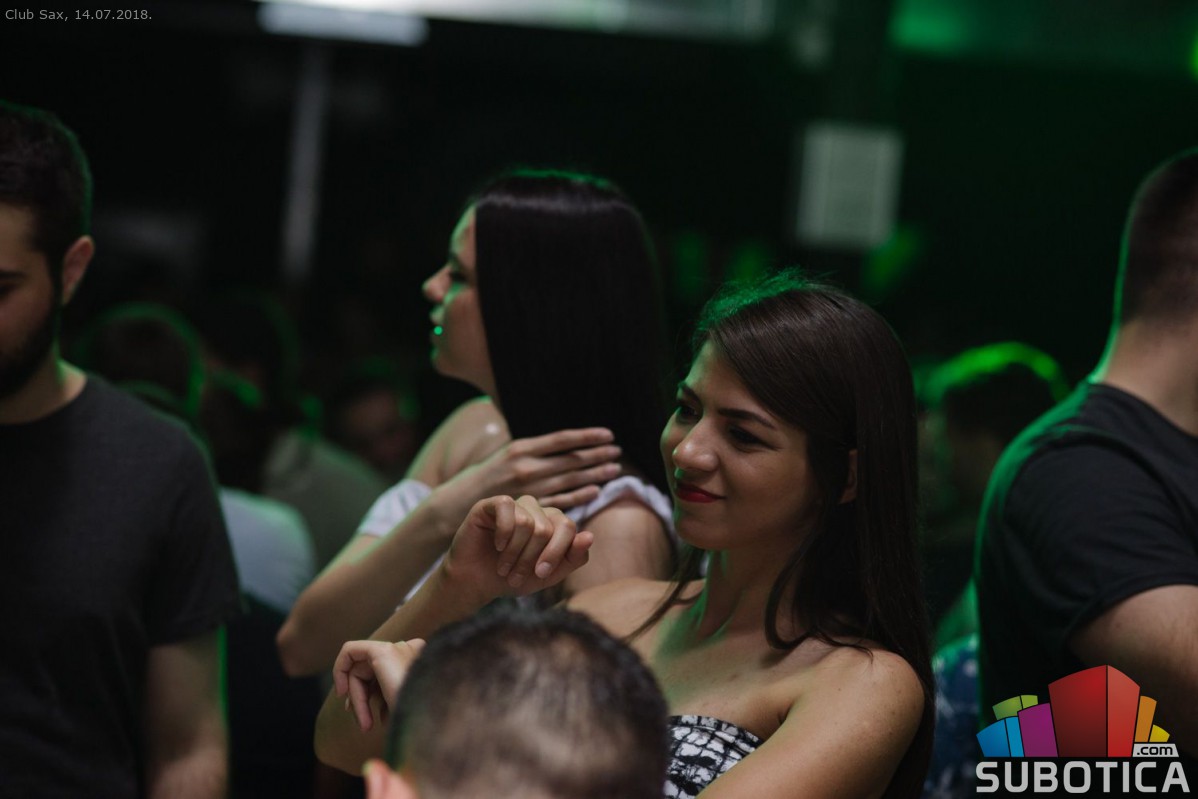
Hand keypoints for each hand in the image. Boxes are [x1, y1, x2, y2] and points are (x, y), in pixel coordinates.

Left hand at [333, 639, 425, 731]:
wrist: (432, 723)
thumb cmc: (421, 723)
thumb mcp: (404, 710)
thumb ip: (387, 698)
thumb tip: (359, 702)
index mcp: (420, 663)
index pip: (388, 672)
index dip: (372, 693)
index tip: (367, 716)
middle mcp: (411, 651)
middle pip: (372, 671)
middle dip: (361, 699)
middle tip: (363, 723)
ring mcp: (398, 649)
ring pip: (361, 670)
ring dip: (358, 700)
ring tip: (366, 725)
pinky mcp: (383, 651)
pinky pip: (350, 650)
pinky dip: (340, 669)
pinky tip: (342, 692)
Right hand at [440, 428, 622, 515]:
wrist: (456, 506)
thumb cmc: (484, 478)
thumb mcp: (504, 455)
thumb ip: (532, 451)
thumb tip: (561, 443)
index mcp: (521, 448)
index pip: (561, 439)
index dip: (587, 436)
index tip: (608, 434)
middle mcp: (526, 466)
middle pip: (570, 459)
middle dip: (596, 454)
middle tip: (617, 452)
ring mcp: (528, 489)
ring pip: (569, 479)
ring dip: (594, 474)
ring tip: (614, 469)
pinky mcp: (528, 509)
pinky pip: (560, 501)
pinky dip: (579, 496)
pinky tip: (595, 491)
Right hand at [444, 495, 592, 598]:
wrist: (476, 583)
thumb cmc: (513, 578)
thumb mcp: (549, 575)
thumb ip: (573, 557)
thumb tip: (590, 536)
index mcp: (553, 523)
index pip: (568, 527)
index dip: (557, 552)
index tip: (541, 574)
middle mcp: (536, 510)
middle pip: (547, 527)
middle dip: (532, 558)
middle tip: (516, 576)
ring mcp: (514, 505)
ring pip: (527, 522)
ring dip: (515, 552)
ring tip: (504, 567)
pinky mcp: (491, 504)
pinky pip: (505, 507)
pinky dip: (503, 533)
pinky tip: (497, 545)